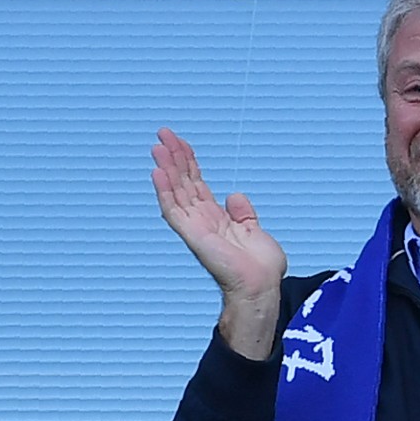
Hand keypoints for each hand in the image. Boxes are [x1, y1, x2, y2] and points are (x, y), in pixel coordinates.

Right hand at [151, 128, 286, 356]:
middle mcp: (201, 220)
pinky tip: (158, 173)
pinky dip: (165, 191)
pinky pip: (174, 210)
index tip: (179, 142)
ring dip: (166, 168)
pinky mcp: (193, 235)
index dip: (188, 162)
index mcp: (215, 217)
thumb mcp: (254, 230)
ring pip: (175, 191)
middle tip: (163, 134)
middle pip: (183, 182)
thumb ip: (243, 212)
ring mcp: (195, 227)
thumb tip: (234, 195)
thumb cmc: (260, 267)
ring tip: (158, 146)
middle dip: (173, 157)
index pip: (196, 184)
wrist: (261, 286)